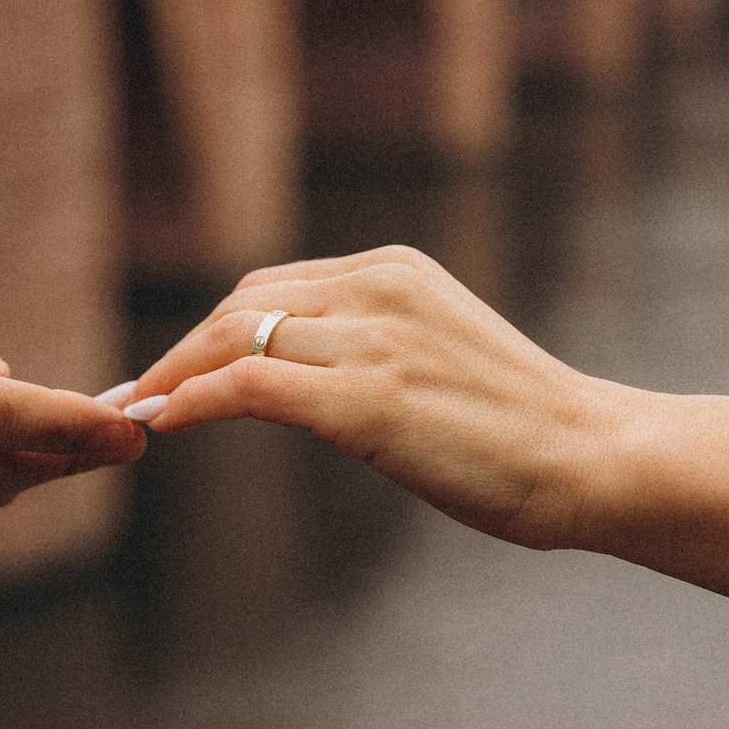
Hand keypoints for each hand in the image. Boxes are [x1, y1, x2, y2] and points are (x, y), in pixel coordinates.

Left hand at [123, 247, 631, 548]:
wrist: (591, 457)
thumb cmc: (526, 428)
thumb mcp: (440, 362)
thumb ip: (375, 353)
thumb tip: (308, 389)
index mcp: (397, 271)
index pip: (273, 289)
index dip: (212, 333)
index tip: (173, 371)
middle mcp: (378, 288)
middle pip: (242, 308)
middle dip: (181, 352)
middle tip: (136, 395)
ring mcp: (371, 340)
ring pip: (234, 340)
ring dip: (172, 377)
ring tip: (136, 413)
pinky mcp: (364, 400)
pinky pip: (249, 386)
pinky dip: (192, 400)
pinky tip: (163, 424)